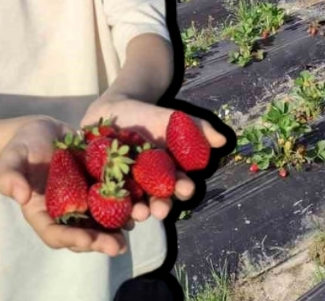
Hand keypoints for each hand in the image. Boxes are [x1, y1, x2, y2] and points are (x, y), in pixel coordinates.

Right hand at [0, 116, 129, 256]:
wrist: (44, 130)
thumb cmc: (23, 145)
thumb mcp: (12, 156)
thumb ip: (10, 176)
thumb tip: (19, 196)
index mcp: (41, 212)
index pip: (54, 233)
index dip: (71, 238)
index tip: (87, 240)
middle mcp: (65, 212)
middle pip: (82, 234)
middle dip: (100, 242)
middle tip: (118, 247)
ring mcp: (83, 202)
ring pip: (102, 223)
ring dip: (119, 228)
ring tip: (135, 226)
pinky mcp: (98, 188)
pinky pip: (113, 201)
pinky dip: (127, 206)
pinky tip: (142, 205)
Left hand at [82, 96, 227, 221]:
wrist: (113, 109)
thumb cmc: (147, 116)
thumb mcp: (173, 119)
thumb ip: (197, 128)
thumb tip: (222, 140)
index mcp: (167, 173)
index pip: (178, 185)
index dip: (182, 188)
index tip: (186, 188)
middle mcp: (148, 185)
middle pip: (156, 200)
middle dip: (160, 206)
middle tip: (160, 210)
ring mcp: (126, 188)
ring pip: (133, 205)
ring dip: (137, 212)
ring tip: (139, 214)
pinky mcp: (103, 187)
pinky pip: (107, 202)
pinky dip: (109, 211)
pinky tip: (112, 216)